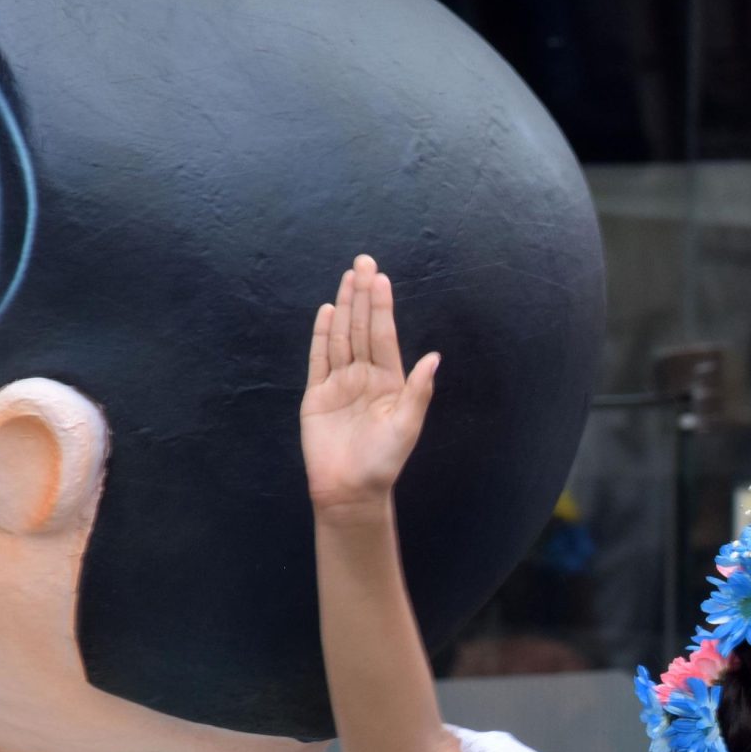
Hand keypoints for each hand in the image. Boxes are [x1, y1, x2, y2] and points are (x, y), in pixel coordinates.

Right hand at [301, 254, 440, 515]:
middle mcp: (364, 376)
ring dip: (344, 307)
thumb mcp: (407, 426)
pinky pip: (318, 358)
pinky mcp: (315, 395)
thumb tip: (435, 356)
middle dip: (362, 295)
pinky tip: (326, 312)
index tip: (380, 278)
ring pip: (341, 336)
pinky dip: (321, 335)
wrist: (350, 490)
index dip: (382, 306)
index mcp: (389, 381)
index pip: (384, 335)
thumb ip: (418, 390)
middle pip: (362, 328)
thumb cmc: (383, 462)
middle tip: (362, 261)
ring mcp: (338, 383)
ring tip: (346, 277)